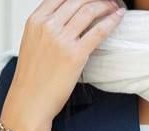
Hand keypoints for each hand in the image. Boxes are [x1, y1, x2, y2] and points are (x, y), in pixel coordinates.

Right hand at [3, 0, 125, 130]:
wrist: (29, 103)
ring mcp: (61, 40)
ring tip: (114, 7)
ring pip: (88, 11)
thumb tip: (64, 20)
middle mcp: (48, 26)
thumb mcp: (32, 44)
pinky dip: (111, 21)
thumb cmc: (32, 79)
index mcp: (35, 20)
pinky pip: (98, 31)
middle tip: (107, 1)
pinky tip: (118, 17)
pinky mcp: (75, 55)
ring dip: (105, 5)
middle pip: (77, 0)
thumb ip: (45, 28)